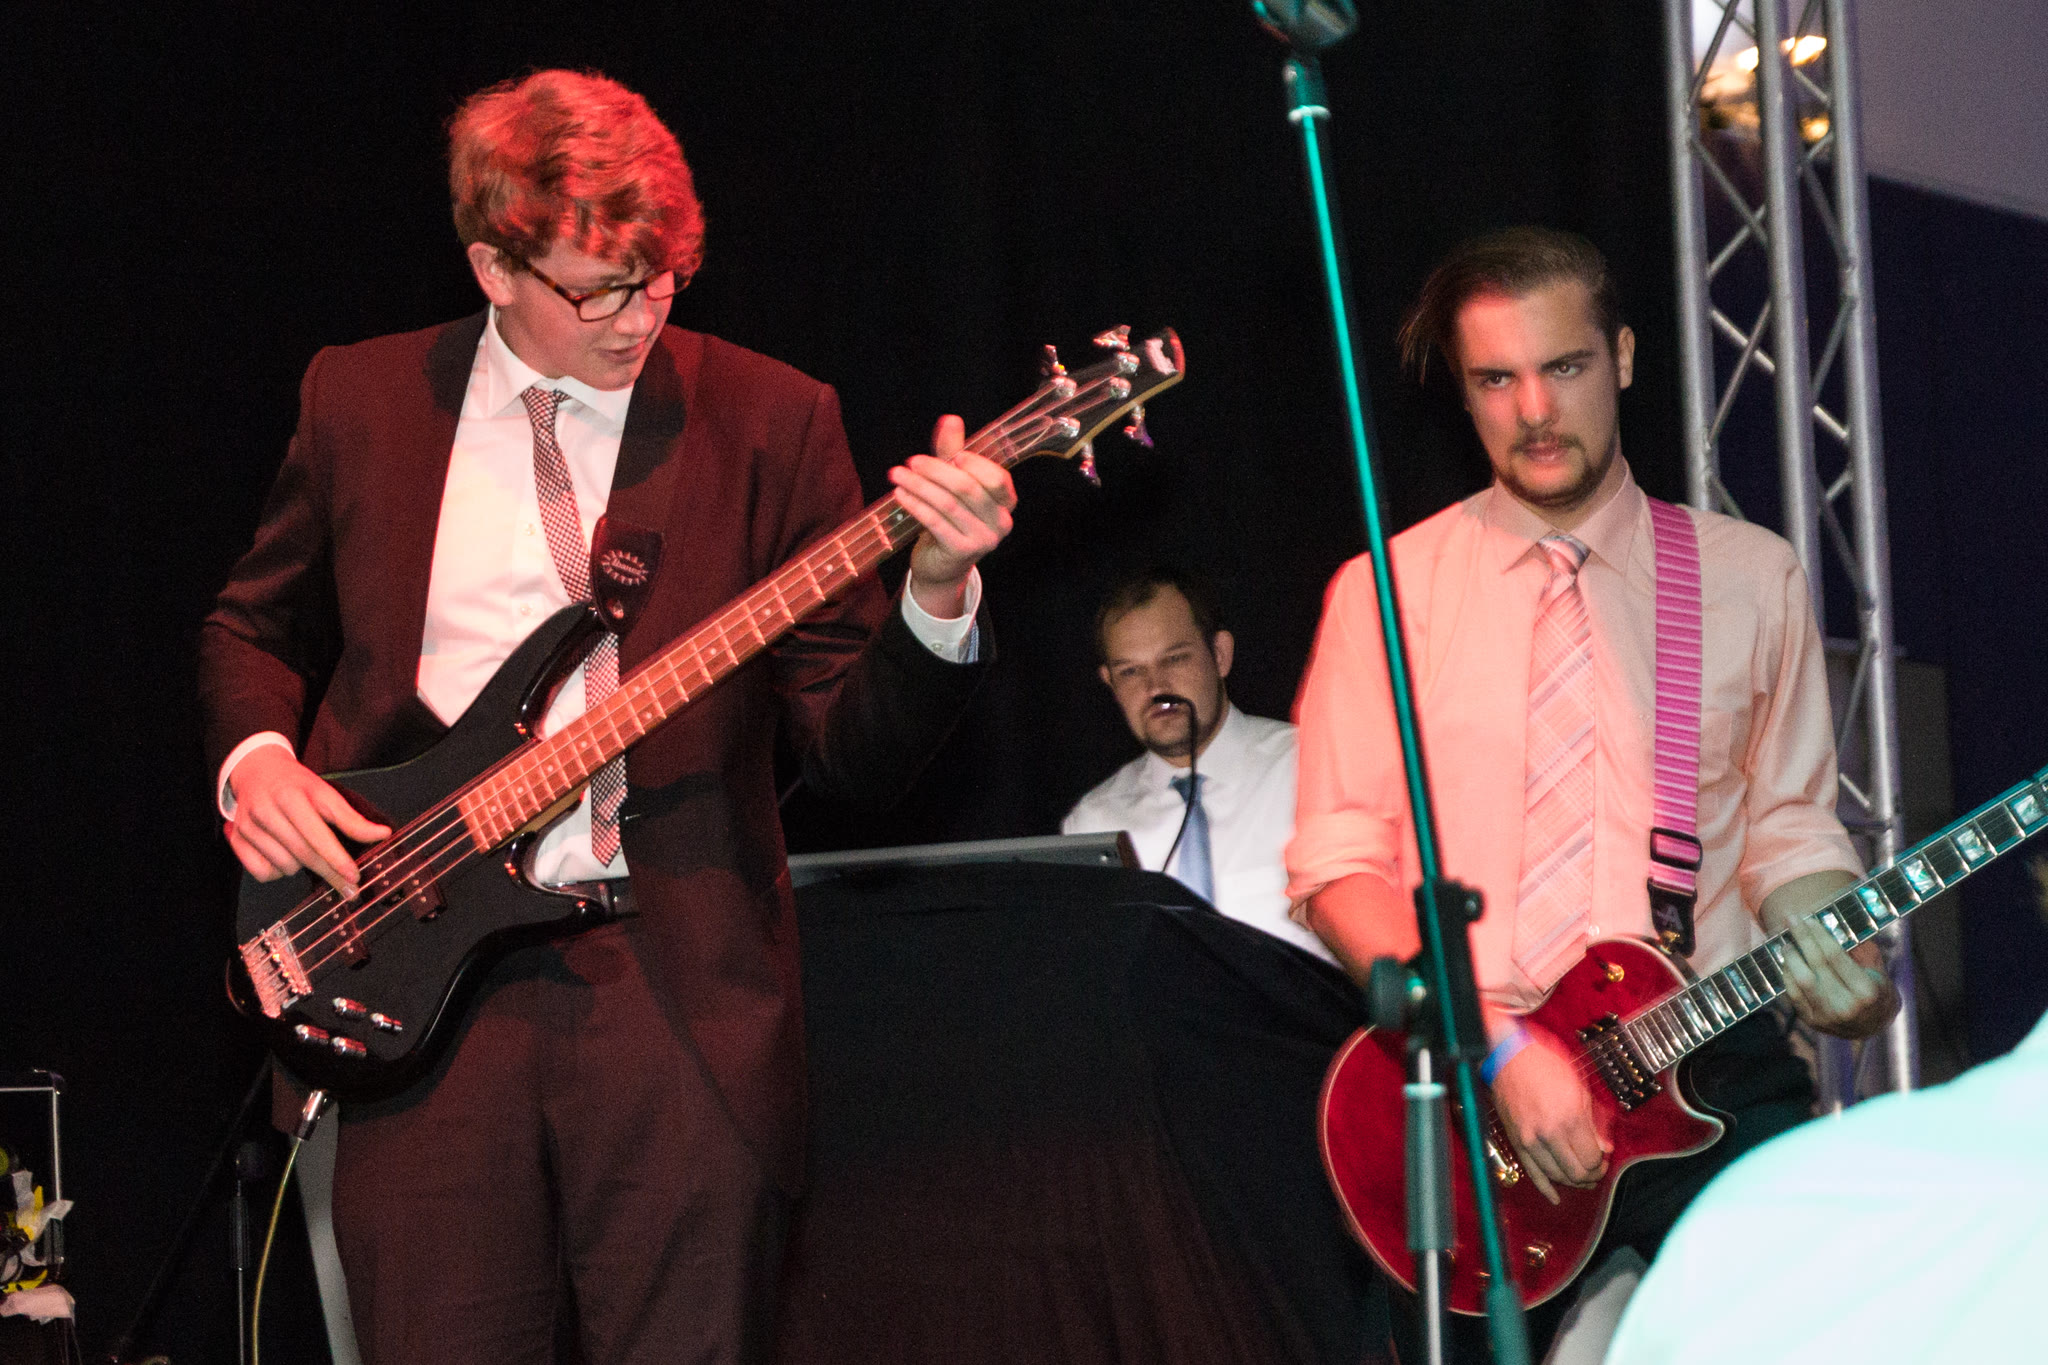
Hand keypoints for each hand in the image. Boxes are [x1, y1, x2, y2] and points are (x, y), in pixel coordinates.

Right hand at [225, 746, 389, 894]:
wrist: (257, 772)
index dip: (337, 857)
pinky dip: (277, 871)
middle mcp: (266, 810)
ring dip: (301, 866)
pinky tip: (282, 854)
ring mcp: (247, 826)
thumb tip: (382, 835)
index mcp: (291, 795)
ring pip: (285, 867)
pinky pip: (263, 873)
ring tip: (302, 846)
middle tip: (350, 889)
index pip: (317, 834)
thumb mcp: (325, 793)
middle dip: (330, 873)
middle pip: (303, 854)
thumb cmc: (296, 785)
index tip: (354, 876)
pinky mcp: (236, 839)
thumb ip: (351, 818)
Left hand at [891, 414, 1016, 617]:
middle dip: (937, 470)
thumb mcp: (954, 483)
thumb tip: (951, 419)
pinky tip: (900, 495)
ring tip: (897, 474)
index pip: (997, 478)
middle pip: (968, 488)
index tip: (950, 455)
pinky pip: (936, 522)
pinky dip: (916, 505)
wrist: (943, 565)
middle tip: (911, 461)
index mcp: (1006, 502)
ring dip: (920, 486)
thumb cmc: (951, 519)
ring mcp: (984, 540)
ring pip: (949, 504)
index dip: (974, 463)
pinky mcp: (962, 552)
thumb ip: (954, 452)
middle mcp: (1001, 522)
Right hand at [1489, 1030, 1611, 1204]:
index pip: (1591, 1158)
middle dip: (1590, 1175)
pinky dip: (1546, 1189)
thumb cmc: (1544, 1064)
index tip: (1603, 1155)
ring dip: (1573, 1181)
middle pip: (1576, 1173)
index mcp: (1568, 1117)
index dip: (1601, 1161)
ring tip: (1582, 1176)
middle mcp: (1548, 1133)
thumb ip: (1593, 1121)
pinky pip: (1533, 1173)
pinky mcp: (1516, 1142)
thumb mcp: (1579, 1087)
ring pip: (1557, 1176)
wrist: (1508, 1056)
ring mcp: (1529, 1139)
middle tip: (1596, 1167)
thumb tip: (1603, 1147)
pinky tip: (1556, 1197)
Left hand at [1760, 869, 1897, 1039]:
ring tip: (1787, 942)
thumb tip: (1834, 924)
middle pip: (1816, 965)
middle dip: (1802, 938)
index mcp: (1866, 991)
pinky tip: (1787, 961)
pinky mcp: (1813, 1021)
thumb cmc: (1876, 990)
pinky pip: (1793, 994)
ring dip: (1791, 957)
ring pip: (1801, 980)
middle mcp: (1846, 1006)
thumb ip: (1860, 949)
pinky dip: (1787, 974)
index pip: (1835, 956)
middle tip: (1792, 919)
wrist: (1873, 1026)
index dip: (1819, 935)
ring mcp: (1827, 1017)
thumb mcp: (1877, 969)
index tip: (1809, 918)